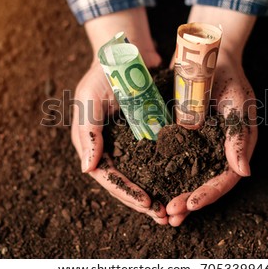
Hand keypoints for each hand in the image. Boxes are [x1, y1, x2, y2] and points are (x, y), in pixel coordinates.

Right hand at [72, 8, 166, 223]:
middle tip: (163, 216)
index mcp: (94, 143)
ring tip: (172, 209)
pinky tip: (180, 183)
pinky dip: (166, 172)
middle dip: (143, 200)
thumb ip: (87, 132)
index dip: (125, 192)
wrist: (127, 52)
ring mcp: (130, 141)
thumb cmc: (103, 73)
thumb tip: (88, 169)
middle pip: (126, 181)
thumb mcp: (89, 99)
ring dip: (156, 192)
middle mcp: (112, 147)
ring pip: (142, 174)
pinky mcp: (148, 133)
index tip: (146, 202)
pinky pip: (157, 157)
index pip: (107, 176)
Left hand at [166, 6, 257, 225]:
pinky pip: (176, 161)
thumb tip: (243, 171)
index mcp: (237, 144)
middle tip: (170, 214)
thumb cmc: (227, 75)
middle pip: (207, 183)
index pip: (227, 177)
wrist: (207, 55)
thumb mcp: (237, 102)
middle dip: (190, 202)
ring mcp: (203, 145)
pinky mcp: (186, 138)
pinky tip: (152, 188)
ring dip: (178, 196)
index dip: (210, 193)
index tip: (191, 203)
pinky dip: (167, 177)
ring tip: (162, 213)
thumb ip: (239, 135)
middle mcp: (220, 150)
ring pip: (192, 178)